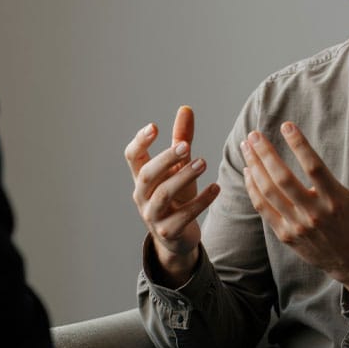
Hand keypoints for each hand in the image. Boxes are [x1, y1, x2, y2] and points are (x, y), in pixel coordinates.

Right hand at [124, 105, 219, 285]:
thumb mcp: (179, 168)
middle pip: (147, 175)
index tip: (155, 127)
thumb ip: (180, 140)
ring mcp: (153, 216)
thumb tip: (186, 109)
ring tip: (204, 162)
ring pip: (163, 195)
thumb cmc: (176, 197)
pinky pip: (183, 217)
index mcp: (141, 178)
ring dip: (183, 178)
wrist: (178, 238)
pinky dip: (201, 202)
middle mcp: (142, 196)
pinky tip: (216, 188)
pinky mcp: (169, 232)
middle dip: (165, 159)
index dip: (140, 142)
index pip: (132, 157)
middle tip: (186, 146)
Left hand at [241, 122, 348, 296]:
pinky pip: (264, 208)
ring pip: (269, 192)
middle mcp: (315, 213)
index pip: (314, 167)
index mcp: (337, 200)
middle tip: (254, 134)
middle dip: (265, 154)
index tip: (286, 125)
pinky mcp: (286, 235)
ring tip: (247, 146)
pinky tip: (249, 171)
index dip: (299, 144)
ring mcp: (298, 226)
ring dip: (254, 167)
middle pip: (283, 179)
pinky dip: (253, 189)